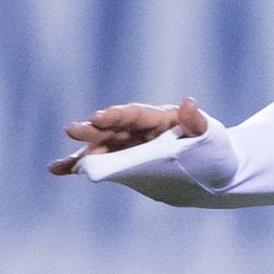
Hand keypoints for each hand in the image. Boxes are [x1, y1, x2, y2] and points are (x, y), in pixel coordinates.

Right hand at [52, 99, 211, 175]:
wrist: (212, 171)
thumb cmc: (214, 151)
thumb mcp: (210, 137)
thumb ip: (197, 122)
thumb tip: (189, 102)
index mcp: (159, 118)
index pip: (134, 115)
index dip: (115, 115)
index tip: (97, 117)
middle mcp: (140, 129)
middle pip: (113, 128)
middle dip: (93, 130)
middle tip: (71, 130)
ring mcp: (130, 144)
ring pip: (102, 146)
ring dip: (82, 153)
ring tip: (60, 165)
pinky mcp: (124, 160)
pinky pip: (100, 161)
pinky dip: (80, 165)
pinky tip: (58, 169)